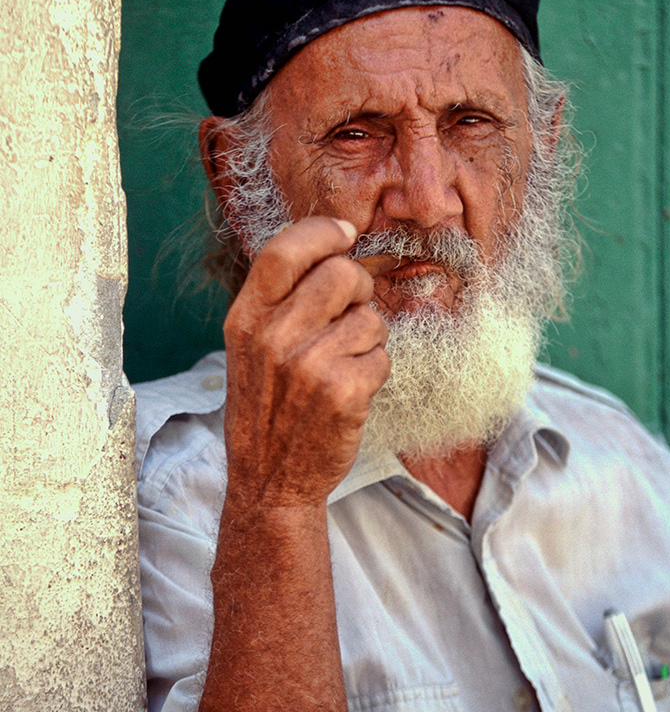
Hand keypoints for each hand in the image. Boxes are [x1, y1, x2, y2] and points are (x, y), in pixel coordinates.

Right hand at [222, 216, 389, 507]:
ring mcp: (308, 365)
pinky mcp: (342, 392)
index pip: (284, 250)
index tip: (345, 235)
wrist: (268, 479)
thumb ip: (280, 299)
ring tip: (342, 364)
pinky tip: (350, 392)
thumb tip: (332, 246)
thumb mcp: (250, 347)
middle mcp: (273, 337)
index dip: (323, 232)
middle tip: (351, 312)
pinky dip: (374, 372)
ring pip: (369, 318)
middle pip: (341, 274)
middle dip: (359, 288)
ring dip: (368, 339)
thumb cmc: (266, 407)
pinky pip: (381, 357)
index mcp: (246, 319)